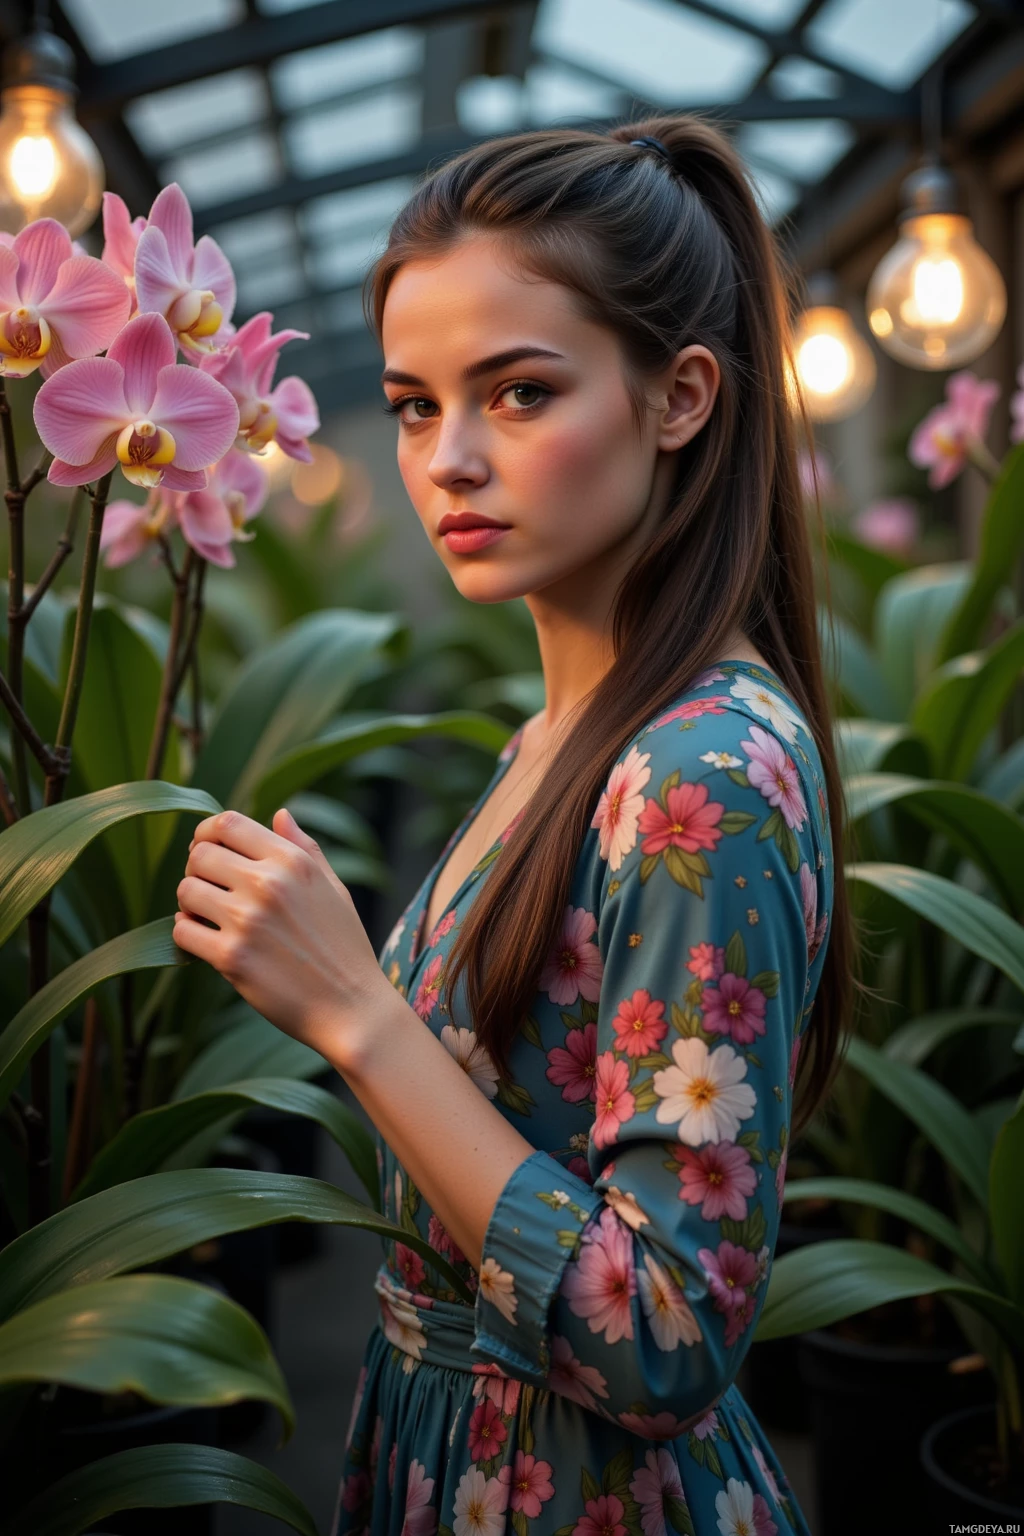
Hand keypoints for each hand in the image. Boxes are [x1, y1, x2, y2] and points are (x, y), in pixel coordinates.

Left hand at [172, 806, 387, 1060]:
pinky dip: (186, 935)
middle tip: (208, 891)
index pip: (227, 823)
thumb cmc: (345, 948)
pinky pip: (182, 932)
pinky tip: (205, 941)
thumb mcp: (334, 889)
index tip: (207, 851)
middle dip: (196, 870)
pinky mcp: (231, 958)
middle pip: (199, 854)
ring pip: (185, 890)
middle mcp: (268, 884)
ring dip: (190, 904)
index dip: (207, 833)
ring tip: (207, 918)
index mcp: (293, 862)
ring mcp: (247, 920)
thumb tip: (279, 815)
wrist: (352, 1008)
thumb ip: (304, 848)